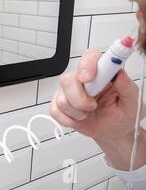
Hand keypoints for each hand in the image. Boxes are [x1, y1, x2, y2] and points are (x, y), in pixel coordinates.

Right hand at [50, 48, 145, 169]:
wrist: (112, 132)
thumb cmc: (122, 115)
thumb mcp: (133, 103)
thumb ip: (128, 88)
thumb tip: (120, 74)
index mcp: (101, 73)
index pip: (90, 57)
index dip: (86, 64)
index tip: (88, 78)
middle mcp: (83, 80)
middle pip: (68, 79)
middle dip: (79, 98)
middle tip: (92, 106)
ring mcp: (69, 92)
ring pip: (61, 98)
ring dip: (77, 112)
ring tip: (88, 114)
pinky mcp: (60, 105)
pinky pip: (55, 110)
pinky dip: (68, 119)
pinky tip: (79, 119)